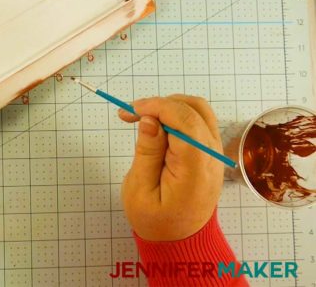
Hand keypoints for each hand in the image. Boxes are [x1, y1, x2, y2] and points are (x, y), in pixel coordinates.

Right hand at [118, 95, 223, 240]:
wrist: (180, 240)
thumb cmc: (155, 220)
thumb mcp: (140, 190)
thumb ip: (147, 152)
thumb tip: (150, 119)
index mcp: (194, 169)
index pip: (184, 121)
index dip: (157, 107)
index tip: (130, 111)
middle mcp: (212, 156)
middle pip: (194, 109)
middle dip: (160, 103)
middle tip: (131, 114)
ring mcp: (215, 153)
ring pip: (199, 110)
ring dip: (170, 106)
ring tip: (144, 117)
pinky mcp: (210, 152)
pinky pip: (199, 122)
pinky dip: (177, 115)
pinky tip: (157, 125)